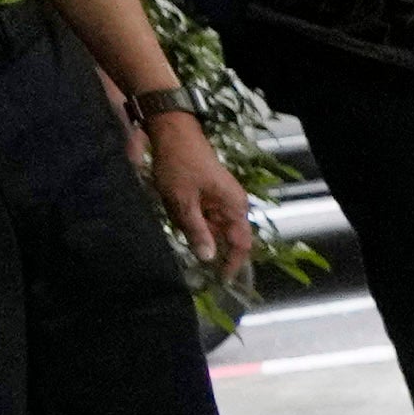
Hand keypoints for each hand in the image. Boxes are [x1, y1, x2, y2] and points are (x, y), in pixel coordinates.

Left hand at [137, 104, 245, 273]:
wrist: (172, 133)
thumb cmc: (179, 165)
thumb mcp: (182, 202)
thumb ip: (197, 231)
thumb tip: (207, 258)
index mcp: (235, 207)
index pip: (241, 244)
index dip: (232, 264)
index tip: (221, 281)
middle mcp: (234, 204)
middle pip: (225, 237)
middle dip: (207, 245)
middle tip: (186, 253)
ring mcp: (223, 199)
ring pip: (212, 226)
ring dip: (195, 231)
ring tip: (176, 224)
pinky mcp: (211, 194)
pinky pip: (205, 215)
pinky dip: (191, 220)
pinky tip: (175, 214)